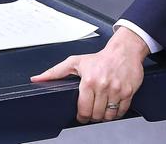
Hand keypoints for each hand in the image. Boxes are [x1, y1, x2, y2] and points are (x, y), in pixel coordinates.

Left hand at [30, 26, 148, 122]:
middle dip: (93, 115)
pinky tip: (113, 103)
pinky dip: (117, 112)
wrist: (124, 50)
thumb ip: (55, 72)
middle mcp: (103, 85)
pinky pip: (121, 111)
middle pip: (95, 115)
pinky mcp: (129, 91)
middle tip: (93, 108)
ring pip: (108, 116)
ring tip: (103, 106)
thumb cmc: (100, 57)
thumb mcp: (75, 62)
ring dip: (104, 115)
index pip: (83, 110)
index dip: (81, 116)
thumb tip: (37, 79)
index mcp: (89, 80)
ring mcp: (117, 89)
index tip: (83, 113)